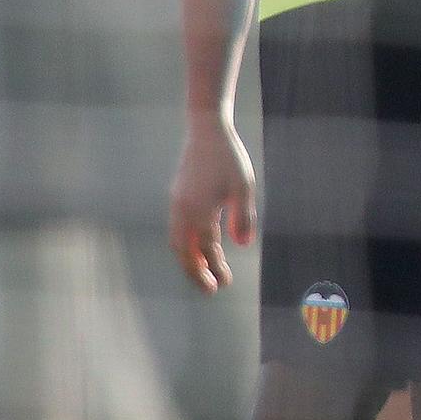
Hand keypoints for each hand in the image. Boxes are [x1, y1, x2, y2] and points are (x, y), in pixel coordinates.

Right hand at [169, 118, 256, 293]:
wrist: (206, 130)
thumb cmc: (229, 158)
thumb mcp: (243, 187)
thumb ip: (243, 216)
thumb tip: (243, 245)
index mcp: (197, 212)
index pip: (206, 249)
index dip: (215, 268)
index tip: (225, 284)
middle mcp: (182, 211)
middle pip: (184, 252)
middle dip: (195, 272)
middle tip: (210, 289)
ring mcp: (177, 204)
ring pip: (178, 241)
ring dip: (190, 259)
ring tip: (205, 272)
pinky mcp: (177, 197)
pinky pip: (179, 229)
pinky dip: (187, 243)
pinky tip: (201, 246)